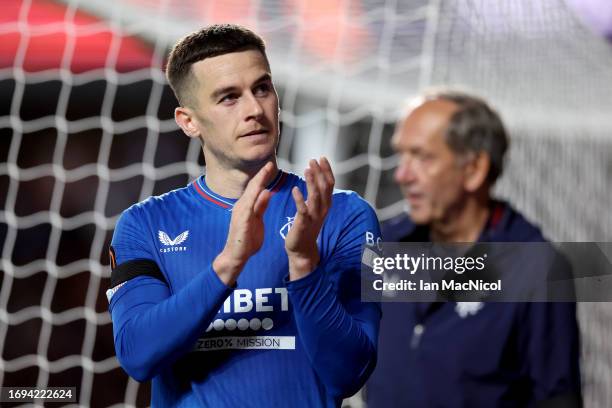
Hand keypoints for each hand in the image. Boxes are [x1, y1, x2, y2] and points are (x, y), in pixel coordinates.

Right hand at [213, 162, 274, 285]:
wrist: (236, 255)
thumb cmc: (247, 240)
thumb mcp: (257, 219)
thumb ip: (261, 206)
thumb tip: (268, 192)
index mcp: (246, 206)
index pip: (255, 188)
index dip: (263, 177)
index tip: (270, 166)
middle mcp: (241, 206)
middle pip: (252, 187)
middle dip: (261, 175)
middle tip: (270, 163)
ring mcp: (240, 212)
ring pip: (250, 193)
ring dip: (258, 181)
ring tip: (266, 171)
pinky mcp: (242, 220)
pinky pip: (249, 205)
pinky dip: (255, 196)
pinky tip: (261, 189)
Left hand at [285, 157, 334, 279]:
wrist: (301, 249)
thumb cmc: (306, 226)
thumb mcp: (314, 208)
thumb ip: (316, 194)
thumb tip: (315, 176)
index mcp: (325, 204)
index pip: (330, 184)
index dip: (327, 170)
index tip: (322, 158)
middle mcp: (322, 210)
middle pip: (325, 188)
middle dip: (320, 173)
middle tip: (313, 160)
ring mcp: (314, 217)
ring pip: (316, 197)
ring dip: (312, 182)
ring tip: (307, 169)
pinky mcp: (303, 224)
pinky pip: (303, 210)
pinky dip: (300, 199)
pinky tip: (295, 189)